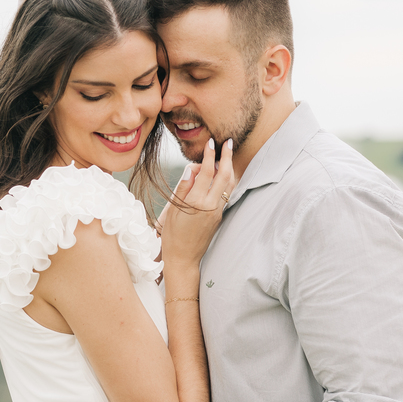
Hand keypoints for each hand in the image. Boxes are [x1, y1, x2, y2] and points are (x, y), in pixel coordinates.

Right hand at [159, 138, 236, 267]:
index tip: (211, 143)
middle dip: (226, 157)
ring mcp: (217, 212)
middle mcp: (210, 206)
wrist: (183, 258)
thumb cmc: (172, 235)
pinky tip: (223, 175)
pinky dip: (226, 182)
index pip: (206, 173)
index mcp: (196, 202)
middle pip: (223, 176)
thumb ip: (184, 187)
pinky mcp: (219, 217)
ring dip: (230, 168)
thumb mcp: (172, 209)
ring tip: (228, 155)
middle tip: (227, 143)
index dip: (210, 156)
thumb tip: (192, 169)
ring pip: (229, 185)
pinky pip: (226, 195)